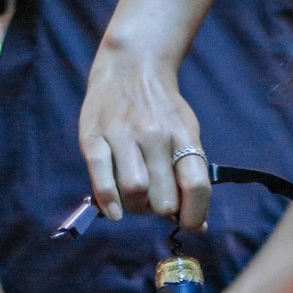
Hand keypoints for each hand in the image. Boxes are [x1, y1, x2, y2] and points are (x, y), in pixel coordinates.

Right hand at [78, 47, 211, 229]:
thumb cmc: (161, 110)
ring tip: (135, 198)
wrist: (131, 66)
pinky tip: (115, 210)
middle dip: (160, 210)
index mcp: (182, 136)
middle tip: (155, 201)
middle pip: (164, 198)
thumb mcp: (185, 133)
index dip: (194, 216)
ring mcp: (123, 135)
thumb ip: (190, 176)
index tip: (188, 223)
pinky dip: (110, 202)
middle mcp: (155, 135)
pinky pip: (102, 179)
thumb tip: (198, 226)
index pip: (196, 186)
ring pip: (135, 192)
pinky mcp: (94, 137)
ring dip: (136, 207)